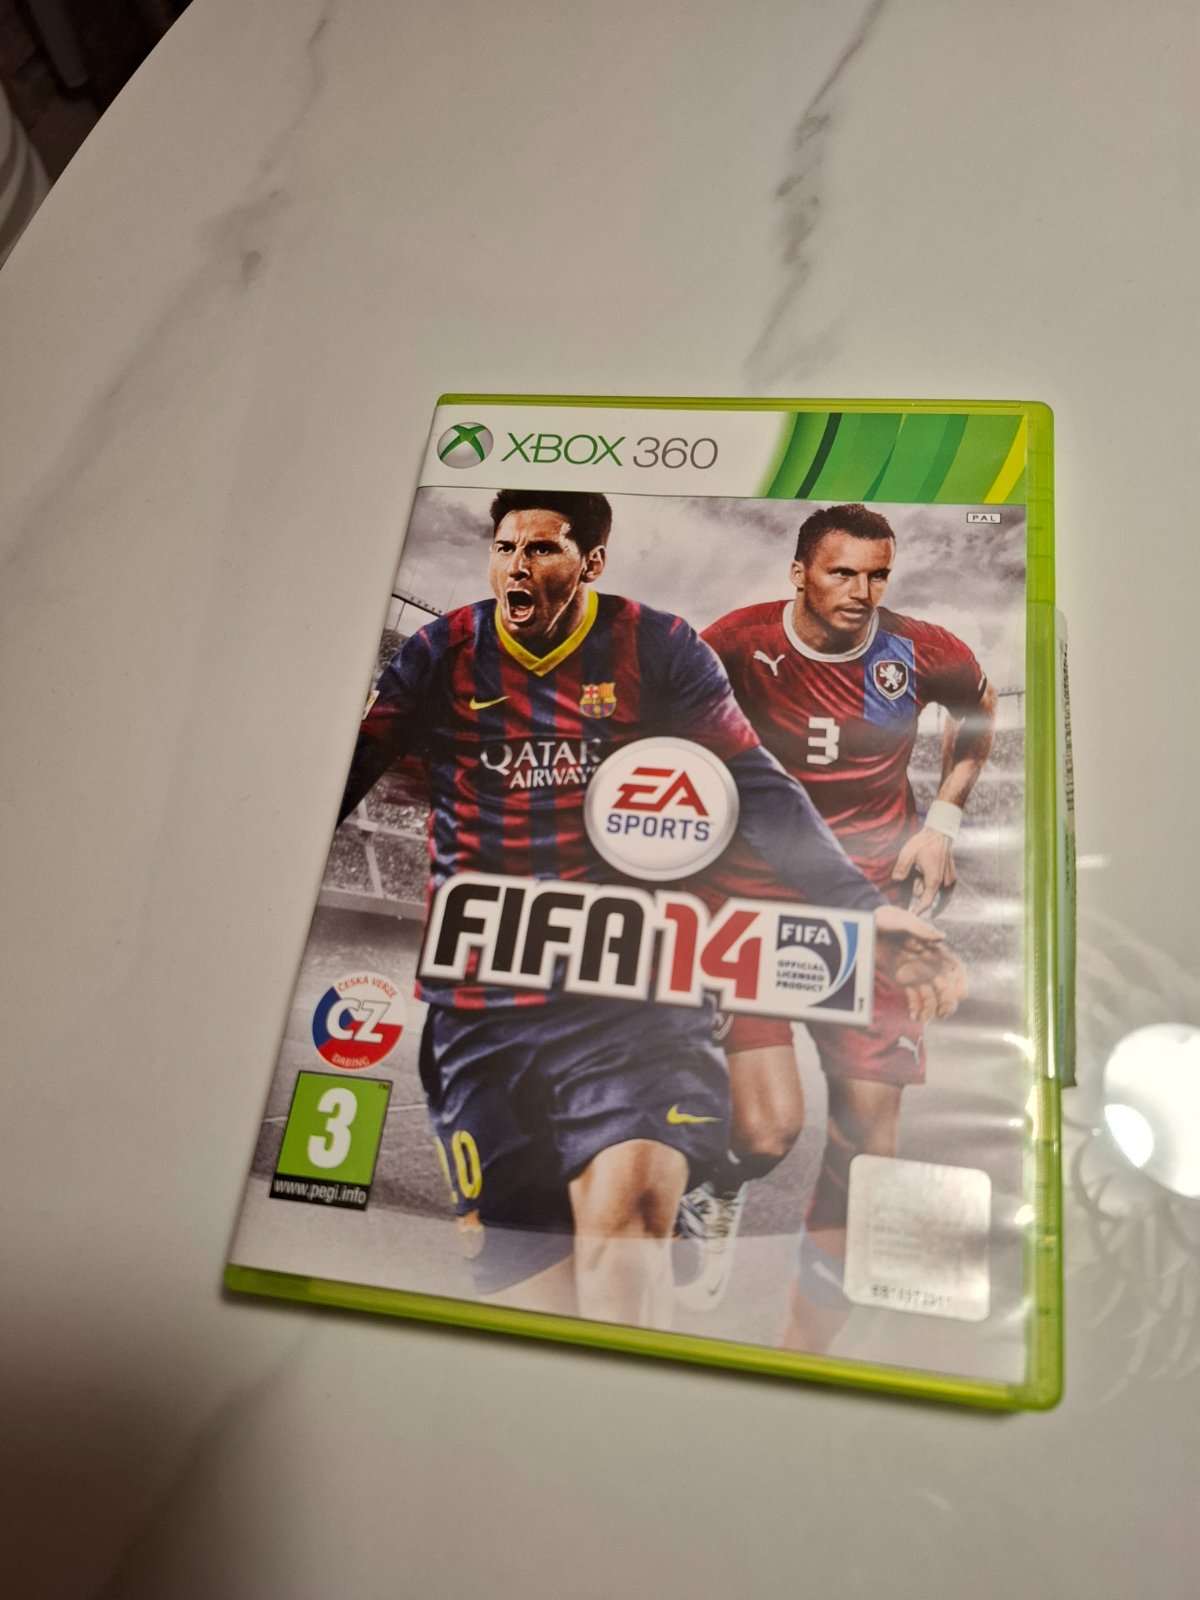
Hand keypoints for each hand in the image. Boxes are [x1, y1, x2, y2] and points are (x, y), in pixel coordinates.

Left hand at [873, 906, 966, 1022]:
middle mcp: (928, 964)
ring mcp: (915, 973)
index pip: (955, 968)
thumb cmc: (885, 919)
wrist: (864, 926)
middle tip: (943, 1014)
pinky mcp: (902, 979)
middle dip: (948, 1002)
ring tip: (925, 1020)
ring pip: (931, 996)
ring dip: (932, 1010)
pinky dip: (916, 1008)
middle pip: (945, 987)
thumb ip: (920, 929)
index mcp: (933, 949)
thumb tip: (942, 938)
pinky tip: (914, 1017)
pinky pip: (913, 997)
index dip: (960, 982)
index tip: (959, 995)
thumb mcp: (901, 920)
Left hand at [891, 827, 956, 915]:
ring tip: (920, 867)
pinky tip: (927, 868)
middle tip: (914, 871)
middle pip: (926, 893)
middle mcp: (944, 882)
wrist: (939, 832)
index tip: (911, 916)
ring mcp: (949, 878)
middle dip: (917, 886)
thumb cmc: (923, 843)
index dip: (918, 910)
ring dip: (924, 881)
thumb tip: (896, 880)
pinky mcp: (951, 874)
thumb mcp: (908, 854)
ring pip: (933, 888)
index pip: (926, 902)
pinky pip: (941, 884)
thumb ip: (901, 868)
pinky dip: (932, 880)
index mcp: (933, 879)